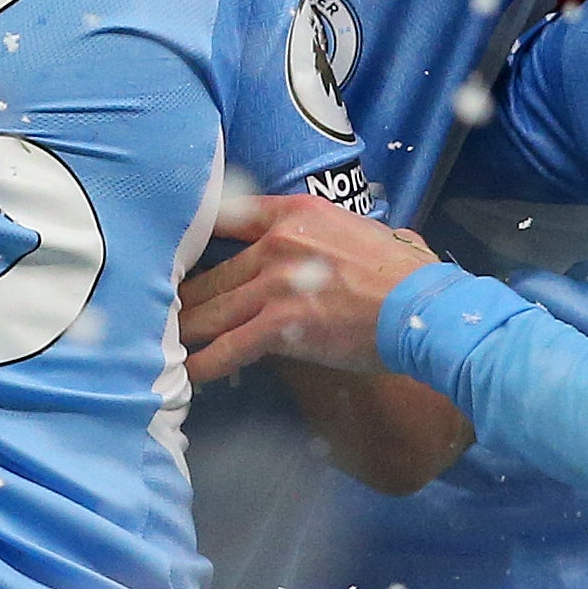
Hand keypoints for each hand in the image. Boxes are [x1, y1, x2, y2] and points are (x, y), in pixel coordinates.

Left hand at [180, 191, 440, 383]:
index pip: (229, 215)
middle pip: (213, 271)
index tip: (179, 253)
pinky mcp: (280, 324)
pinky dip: (205, 363)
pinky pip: (228, 347)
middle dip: (186, 296)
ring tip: (163, 344)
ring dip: (186, 330)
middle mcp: (278, 243)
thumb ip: (337, 233)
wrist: (424, 309)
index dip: (199, 237)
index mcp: (298, 214)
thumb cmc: (407, 275)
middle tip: (163, 312)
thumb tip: (354, 241)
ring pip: (211, 310)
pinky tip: (188, 374)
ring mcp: (276, 283)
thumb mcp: (365, 231)